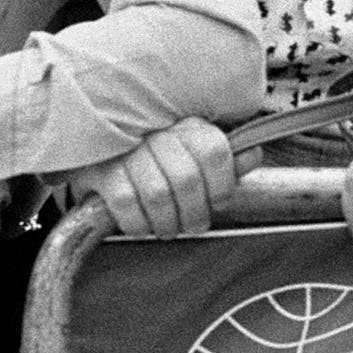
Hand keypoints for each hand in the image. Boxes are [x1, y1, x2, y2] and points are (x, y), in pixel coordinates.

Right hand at [76, 119, 237, 237]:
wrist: (99, 150)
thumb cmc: (154, 157)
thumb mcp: (193, 152)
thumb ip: (225, 158)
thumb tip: (253, 155)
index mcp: (186, 125)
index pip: (213, 152)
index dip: (221, 186)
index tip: (217, 202)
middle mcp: (157, 132)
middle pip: (187, 180)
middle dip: (194, 214)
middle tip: (192, 225)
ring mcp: (127, 150)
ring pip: (158, 196)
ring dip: (167, 223)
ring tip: (167, 227)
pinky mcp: (101, 170)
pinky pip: (126, 205)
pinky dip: (138, 224)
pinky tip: (142, 222)